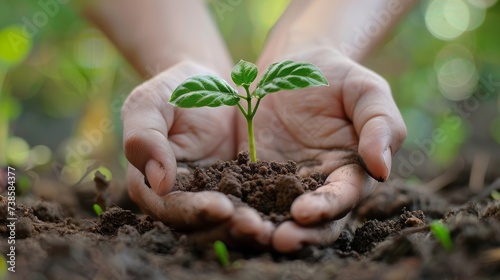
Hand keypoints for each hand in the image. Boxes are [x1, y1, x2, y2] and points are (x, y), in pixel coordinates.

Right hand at [123, 61, 273, 246]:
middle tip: (256, 226)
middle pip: (201, 225)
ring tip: (270, 228)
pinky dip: (265, 214)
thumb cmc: (173, 90)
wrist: (210, 84)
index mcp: (151, 184)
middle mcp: (180, 198)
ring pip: (227, 223)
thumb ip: (145, 139)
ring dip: (247, 228)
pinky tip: (284, 217)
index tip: (222, 207)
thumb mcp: (150, 104)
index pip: (171, 207)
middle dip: (227, 228)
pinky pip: (250, 206)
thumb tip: (159, 184)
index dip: (195, 211)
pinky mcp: (238, 190)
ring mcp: (211, 196)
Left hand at [245, 47, 405, 251]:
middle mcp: (319, 184)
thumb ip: (381, 126)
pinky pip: (249, 195)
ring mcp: (285, 182)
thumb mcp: (366, 91)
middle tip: (278, 240)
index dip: (327, 208)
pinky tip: (227, 213)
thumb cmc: (336, 76)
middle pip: (314, 220)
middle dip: (300, 234)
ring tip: (251, 233)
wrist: (292, 63)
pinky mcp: (255, 174)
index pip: (344, 197)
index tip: (304, 211)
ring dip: (268, 228)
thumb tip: (383, 169)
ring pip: (281, 215)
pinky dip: (241, 206)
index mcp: (351, 170)